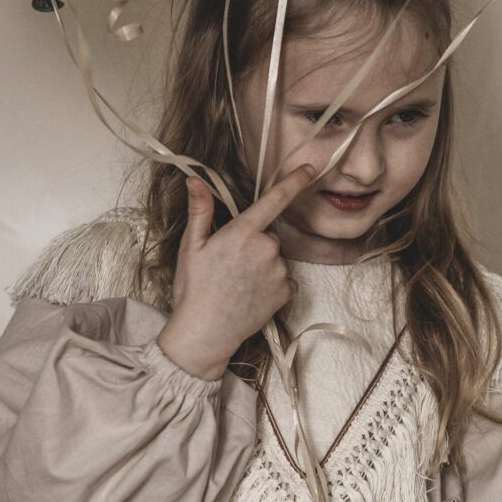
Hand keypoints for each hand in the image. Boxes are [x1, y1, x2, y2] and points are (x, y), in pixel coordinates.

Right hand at [156, 163, 314, 379]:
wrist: (205, 333)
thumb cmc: (194, 288)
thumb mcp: (192, 246)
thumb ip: (200, 210)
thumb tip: (195, 179)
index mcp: (244, 232)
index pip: (275, 199)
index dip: (294, 181)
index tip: (310, 168)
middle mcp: (267, 248)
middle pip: (268, 235)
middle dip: (254, 243)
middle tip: (231, 264)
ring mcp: (279, 272)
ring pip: (276, 258)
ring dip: (263, 265)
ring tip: (239, 283)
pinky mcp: (286, 293)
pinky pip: (285, 280)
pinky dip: (272, 285)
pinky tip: (252, 295)